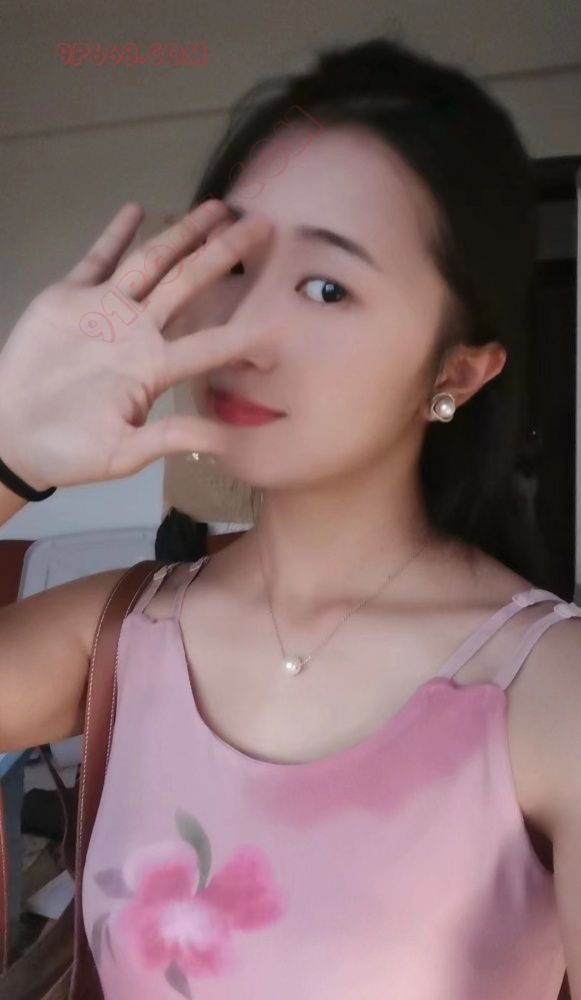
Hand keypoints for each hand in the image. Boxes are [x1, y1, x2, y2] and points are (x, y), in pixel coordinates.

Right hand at [0, 199, 271, 490]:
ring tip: (216, 208)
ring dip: (182, 234)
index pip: (209, 345)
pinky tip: (137, 210)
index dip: (245, 335)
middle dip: (223, 255)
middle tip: (261, 227)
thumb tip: (224, 445)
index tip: (283, 322)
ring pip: (152, 263)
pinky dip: (115, 234)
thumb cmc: (67, 451)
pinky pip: (97, 259)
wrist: (9, 436)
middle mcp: (138, 332)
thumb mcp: (122, 454)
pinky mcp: (69, 298)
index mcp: (154, 368)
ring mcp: (105, 311)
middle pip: (189, 284)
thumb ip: (169, 438)